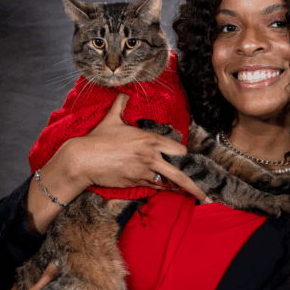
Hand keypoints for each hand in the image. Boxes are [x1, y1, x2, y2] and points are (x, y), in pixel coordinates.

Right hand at [58, 93, 206, 200]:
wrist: (83, 159)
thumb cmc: (98, 139)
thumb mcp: (112, 119)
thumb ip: (121, 105)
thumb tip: (123, 93)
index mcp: (149, 139)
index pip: (178, 149)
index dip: (183, 154)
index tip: (186, 158)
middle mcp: (150, 156)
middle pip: (180, 173)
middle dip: (194, 184)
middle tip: (206, 195)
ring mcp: (143, 172)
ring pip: (167, 183)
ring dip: (176, 187)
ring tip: (194, 196)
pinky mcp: (135, 183)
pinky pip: (153, 188)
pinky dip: (160, 188)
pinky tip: (168, 192)